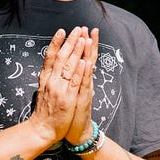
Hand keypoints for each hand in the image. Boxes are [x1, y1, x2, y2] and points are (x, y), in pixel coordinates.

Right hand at [25, 27, 88, 141]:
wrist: (41, 130)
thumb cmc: (44, 110)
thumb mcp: (43, 90)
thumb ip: (46, 77)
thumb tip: (47, 64)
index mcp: (45, 79)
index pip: (49, 57)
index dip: (56, 42)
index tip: (62, 30)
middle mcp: (51, 82)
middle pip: (60, 58)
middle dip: (70, 42)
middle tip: (78, 29)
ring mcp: (59, 90)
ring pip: (68, 67)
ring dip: (76, 52)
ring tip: (82, 39)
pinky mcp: (67, 100)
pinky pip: (74, 83)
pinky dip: (79, 72)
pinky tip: (84, 61)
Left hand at [66, 27, 99, 147]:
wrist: (76, 131)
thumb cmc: (71, 112)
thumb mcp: (71, 92)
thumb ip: (72, 78)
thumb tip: (72, 64)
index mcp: (79, 80)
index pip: (84, 57)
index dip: (85, 44)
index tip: (85, 30)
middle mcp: (84, 83)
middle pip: (87, 60)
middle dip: (87, 43)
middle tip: (89, 28)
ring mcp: (84, 91)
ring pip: (87, 69)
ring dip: (88, 54)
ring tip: (89, 39)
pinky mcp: (83, 100)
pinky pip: (84, 84)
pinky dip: (85, 73)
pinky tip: (87, 63)